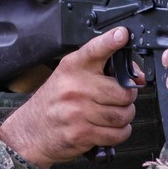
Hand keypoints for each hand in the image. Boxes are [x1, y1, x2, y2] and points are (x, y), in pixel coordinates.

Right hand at [0, 27, 141, 168]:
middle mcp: (76, 87)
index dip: (111, 41)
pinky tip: (109, 128)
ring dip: (124, 117)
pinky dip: (120, 133)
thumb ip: (100, 71)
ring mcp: (78, 111)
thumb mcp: (69, 77)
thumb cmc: (54, 102)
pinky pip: (117, 134)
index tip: (122, 34)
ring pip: (124, 114)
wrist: (30, 130)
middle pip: (123, 91)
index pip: (95, 50)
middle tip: (119, 98)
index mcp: (73, 67)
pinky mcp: (82, 133)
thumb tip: (137, 77)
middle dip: (128, 97)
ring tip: (112, 114)